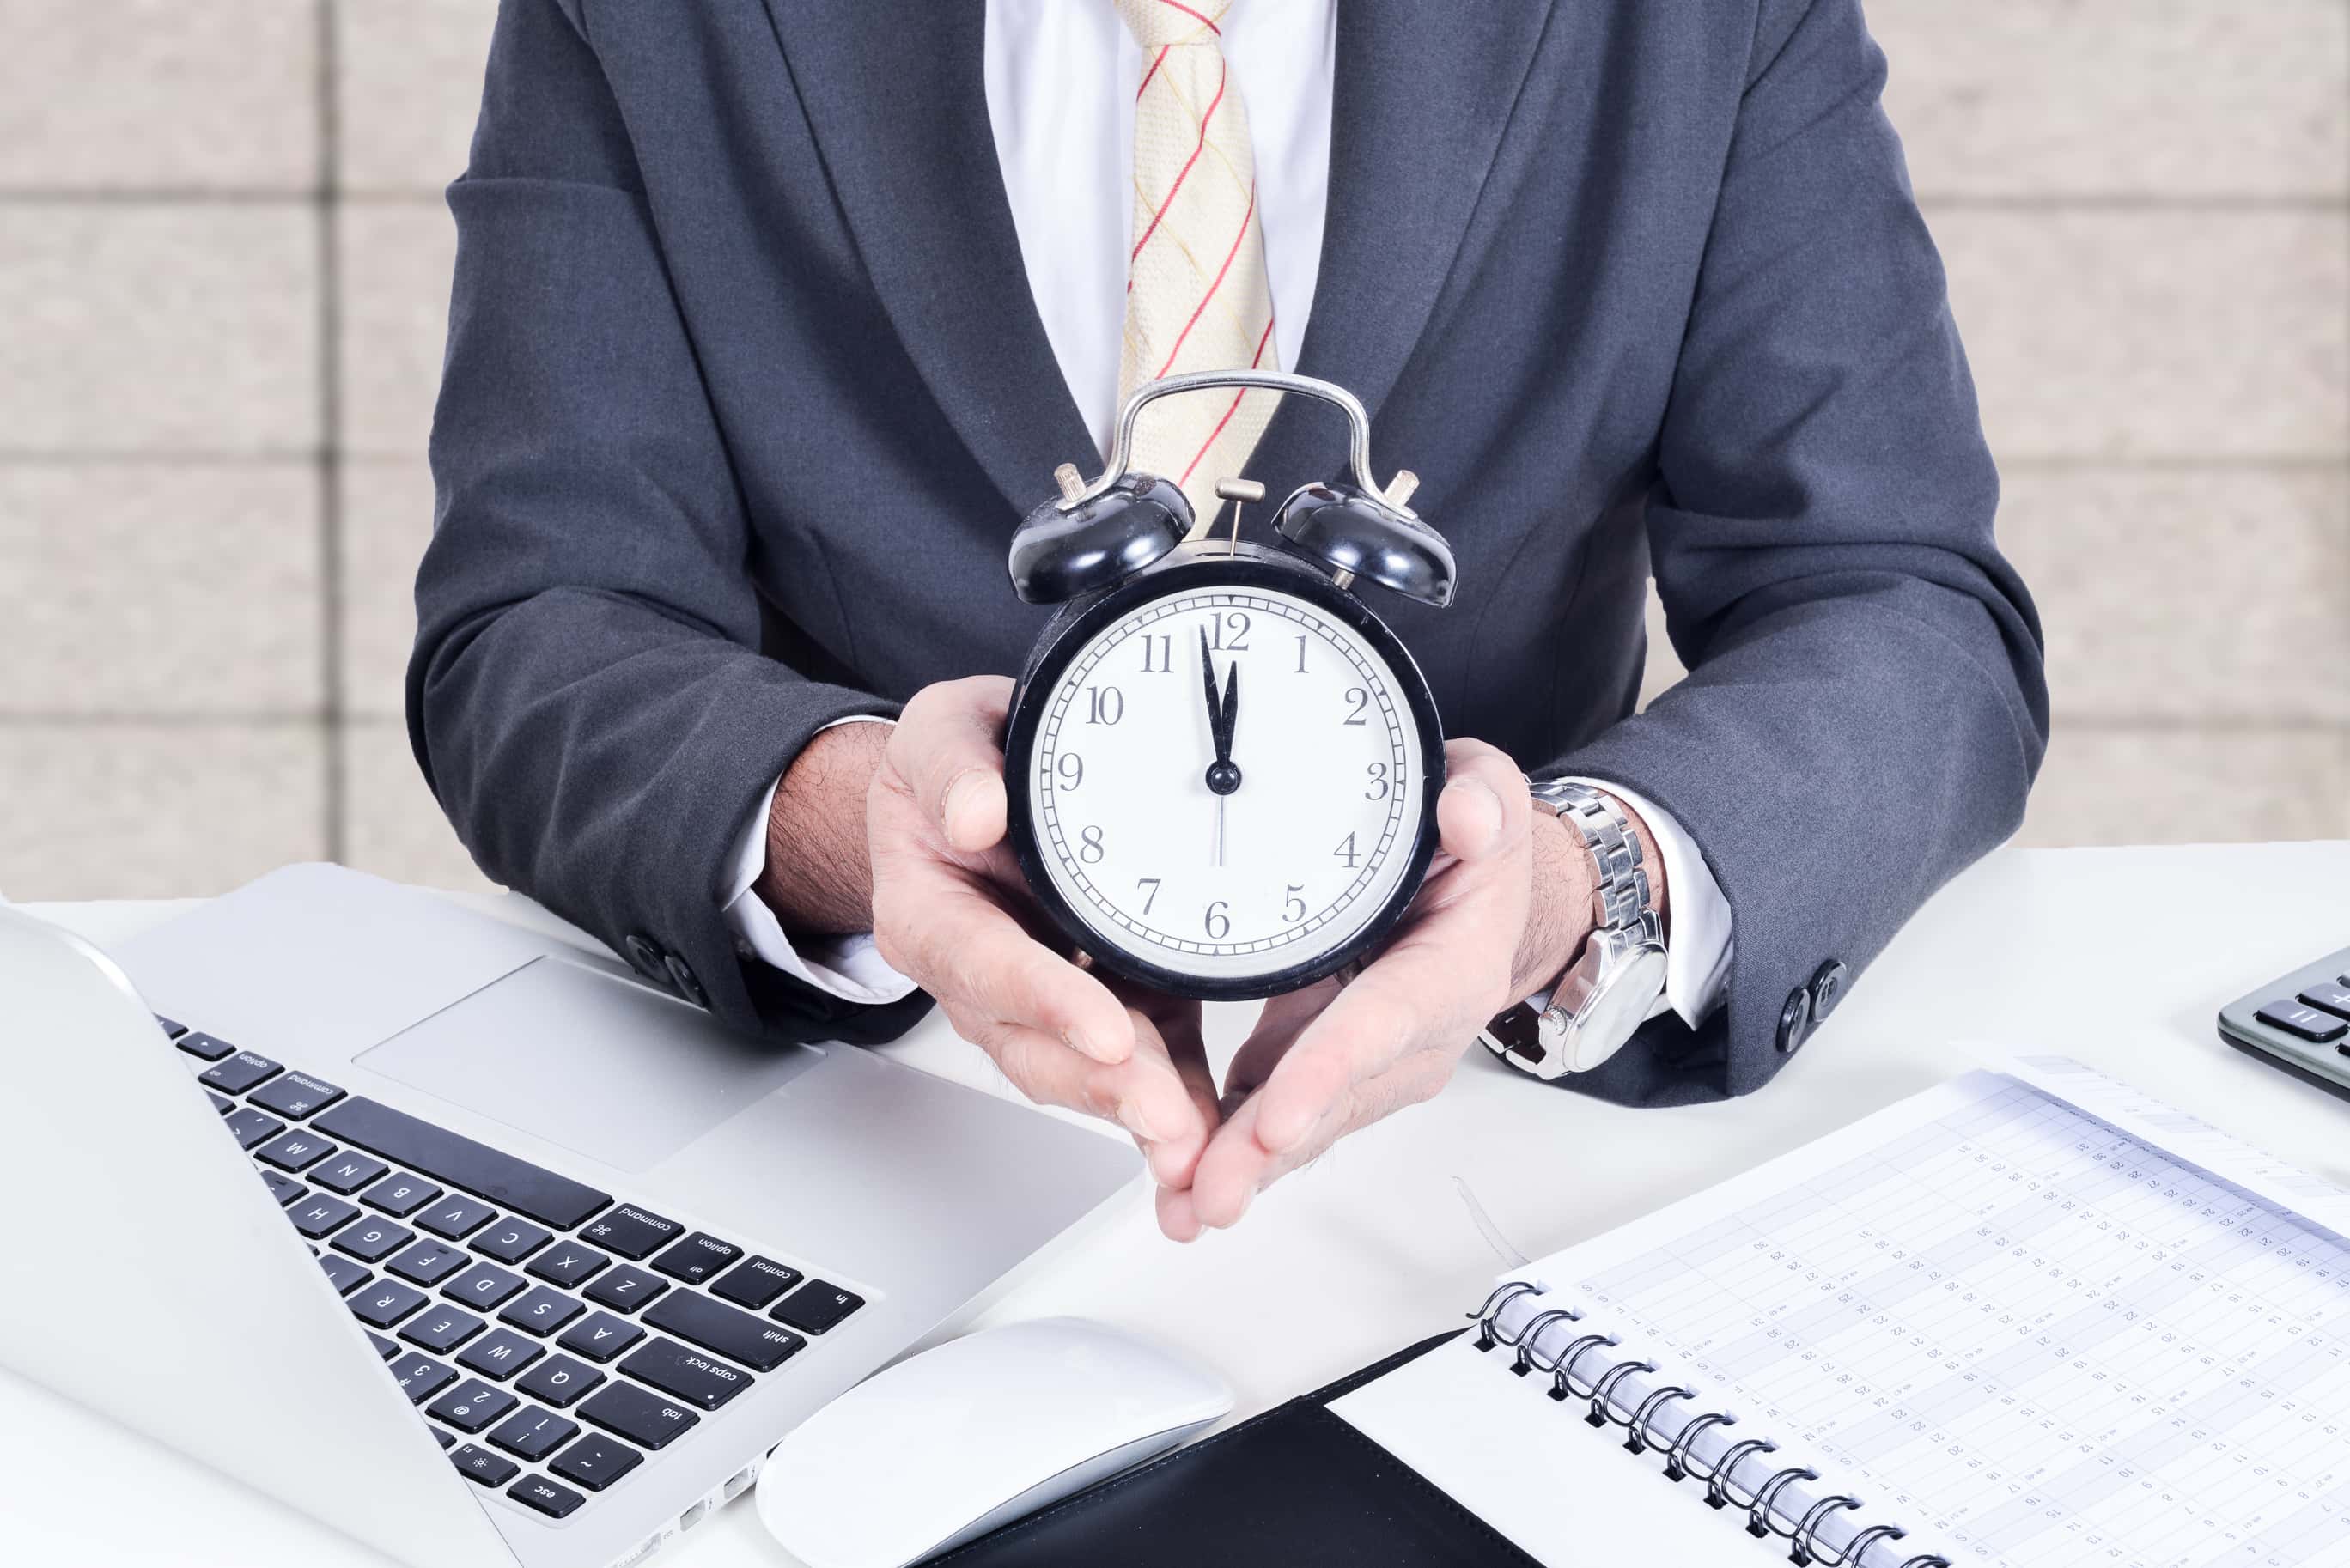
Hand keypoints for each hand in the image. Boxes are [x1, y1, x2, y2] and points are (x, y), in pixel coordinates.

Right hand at [860, 677, 1219, 1189]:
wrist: (977, 789)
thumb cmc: (959, 765)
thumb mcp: (941, 733)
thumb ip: (954, 766)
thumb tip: (974, 811)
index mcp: (930, 914)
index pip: (985, 964)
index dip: (1046, 1001)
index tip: (1107, 1030)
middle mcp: (980, 976)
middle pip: (1036, 1045)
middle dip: (1106, 1087)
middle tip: (1168, 1118)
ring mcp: (1044, 1002)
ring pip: (1085, 1070)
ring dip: (1142, 1111)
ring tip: (1199, 1146)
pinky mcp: (1109, 1004)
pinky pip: (1143, 1060)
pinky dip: (1180, 1099)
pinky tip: (1218, 1135)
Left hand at [1157, 746, 1667, 1239]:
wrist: (1482, 901)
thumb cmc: (1471, 854)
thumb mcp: (1486, 796)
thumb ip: (1480, 801)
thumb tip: (1467, 814)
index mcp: (1450, 967)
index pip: (1387, 1019)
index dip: (1331, 1066)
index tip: (1278, 1111)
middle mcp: (1415, 1036)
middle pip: (1335, 1097)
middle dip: (1270, 1148)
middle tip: (1210, 1189)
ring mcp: (1368, 1066)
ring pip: (1305, 1124)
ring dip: (1244, 1168)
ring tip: (1183, 1206)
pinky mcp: (1320, 1072)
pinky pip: (1276, 1119)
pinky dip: (1230, 1155)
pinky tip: (1181, 1186)